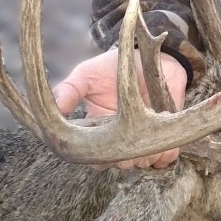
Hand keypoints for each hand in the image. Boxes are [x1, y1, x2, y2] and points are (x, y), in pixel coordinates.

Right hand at [52, 47, 188, 169]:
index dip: (98, 160)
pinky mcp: (166, 136)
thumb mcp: (86, 75)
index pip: (96, 160)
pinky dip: (166, 151)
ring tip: (148, 125)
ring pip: (144, 164)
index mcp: (99, 132)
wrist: (146, 55)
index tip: (102, 145)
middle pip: (121, 165)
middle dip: (124, 159)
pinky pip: (166, 157)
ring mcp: (143, 140)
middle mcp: (120, 140)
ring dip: (146, 152)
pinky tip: (162, 117)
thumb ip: (69, 91)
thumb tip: (54, 107)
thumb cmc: (111, 67)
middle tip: (128, 137)